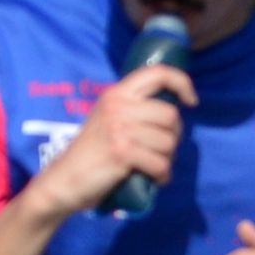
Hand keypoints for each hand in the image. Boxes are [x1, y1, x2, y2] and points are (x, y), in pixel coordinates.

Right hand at [19, 63, 193, 219]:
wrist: (63, 181)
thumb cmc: (91, 154)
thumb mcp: (109, 121)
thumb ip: (135, 111)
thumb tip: (173, 114)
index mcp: (116, 93)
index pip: (157, 73)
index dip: (182, 82)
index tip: (191, 101)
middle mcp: (118, 105)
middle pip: (170, 115)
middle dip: (173, 137)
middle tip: (160, 151)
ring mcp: (119, 128)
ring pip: (168, 142)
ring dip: (167, 160)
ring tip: (152, 166)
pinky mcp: (122, 152)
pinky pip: (161, 163)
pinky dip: (162, 176)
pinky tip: (154, 179)